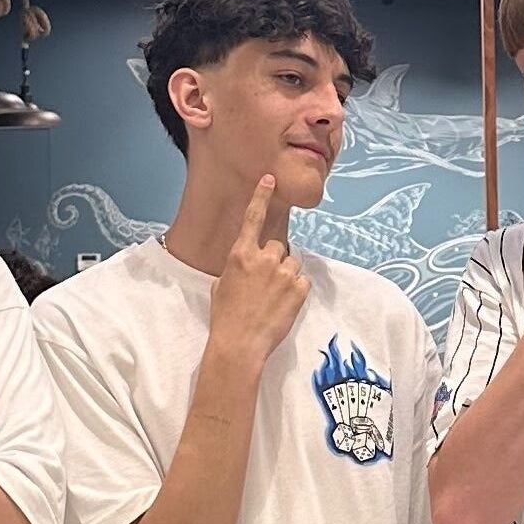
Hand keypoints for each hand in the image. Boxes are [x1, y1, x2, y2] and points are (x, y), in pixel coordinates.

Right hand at [207, 176, 308, 362]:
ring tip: (273, 298)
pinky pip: (302, 281)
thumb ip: (236, 267)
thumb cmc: (225, 317)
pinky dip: (296, 291)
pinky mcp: (299, 288)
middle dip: (275, 260)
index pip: (253, 218)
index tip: (269, 179)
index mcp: (240, 254)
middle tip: (265, 284)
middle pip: (277, 246)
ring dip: (286, 276)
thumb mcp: (221, 285)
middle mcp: (263, 258)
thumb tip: (246, 264)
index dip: (261, 196)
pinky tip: (282, 305)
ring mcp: (283, 273)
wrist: (240, 344)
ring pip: (292, 264)